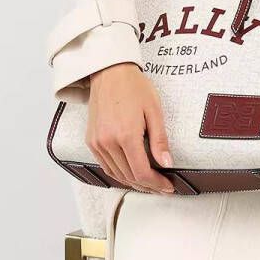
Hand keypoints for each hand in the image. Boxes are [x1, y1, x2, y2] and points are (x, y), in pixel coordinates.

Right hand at [86, 62, 175, 194]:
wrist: (109, 73)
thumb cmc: (134, 87)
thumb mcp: (154, 110)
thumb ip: (160, 140)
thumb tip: (167, 163)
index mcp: (126, 135)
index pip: (141, 172)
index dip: (156, 184)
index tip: (168, 186)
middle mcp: (108, 142)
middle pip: (129, 176)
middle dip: (148, 185)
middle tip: (162, 186)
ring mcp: (96, 143)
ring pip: (116, 174)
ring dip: (133, 182)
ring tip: (150, 182)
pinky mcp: (91, 141)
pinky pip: (105, 166)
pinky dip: (119, 173)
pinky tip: (131, 172)